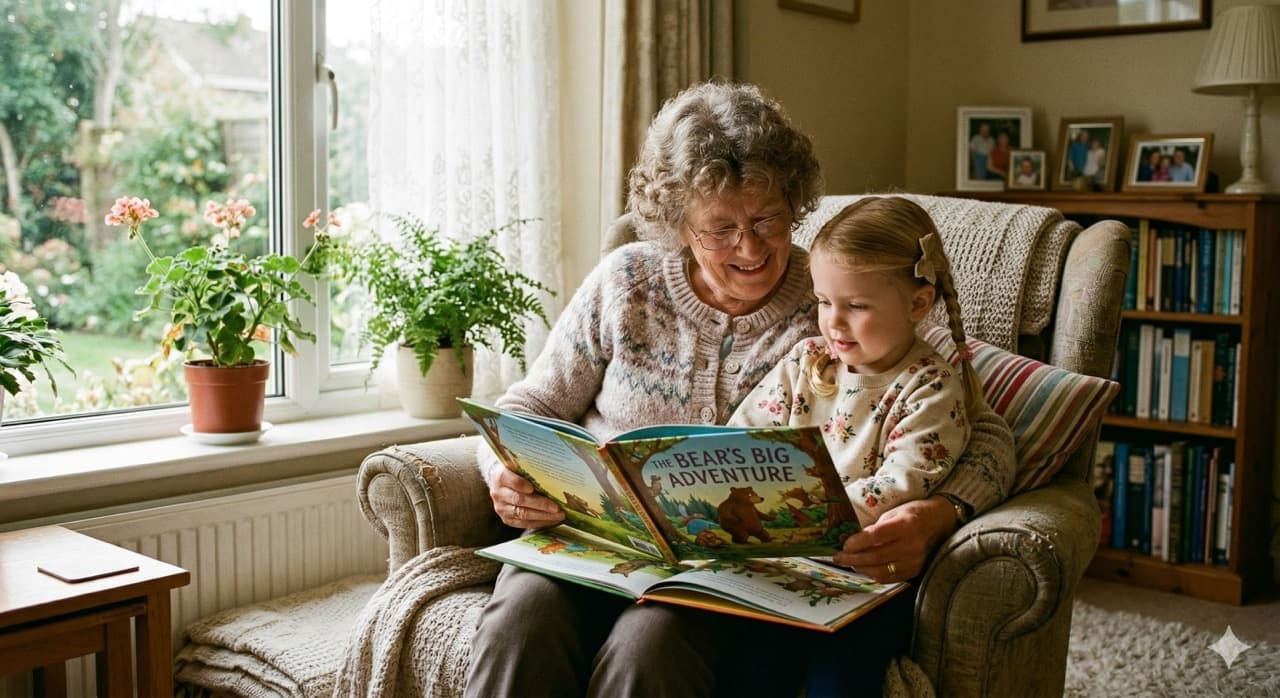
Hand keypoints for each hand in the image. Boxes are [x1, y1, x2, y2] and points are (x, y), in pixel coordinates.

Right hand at [488, 466, 564, 528]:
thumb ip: (532, 470)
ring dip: (543, 516)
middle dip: (540, 504)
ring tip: (559, 515)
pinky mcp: (507, 519)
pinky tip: (552, 519)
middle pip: (519, 500)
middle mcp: (498, 493)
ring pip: (523, 514)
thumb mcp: (520, 466)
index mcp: (501, 476)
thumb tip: (555, 477)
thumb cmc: (517, 472)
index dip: (522, 485)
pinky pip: (524, 523)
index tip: (534, 488)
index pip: (512, 481)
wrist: (502, 483)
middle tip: (557, 507)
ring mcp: (501, 508)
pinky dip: (540, 522)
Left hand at [832, 496, 958, 582]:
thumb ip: (876, 528)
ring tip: (849, 563)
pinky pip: (890, 578)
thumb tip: (854, 541)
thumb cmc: (915, 513)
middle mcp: (912, 545)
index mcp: (905, 525)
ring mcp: (915, 561)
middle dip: (853, 559)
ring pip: (881, 571)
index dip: (857, 543)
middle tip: (839, 558)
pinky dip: (874, 574)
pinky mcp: (915, 571)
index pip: (875, 537)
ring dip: (861, 568)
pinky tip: (865, 569)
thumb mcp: (894, 512)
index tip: (844, 545)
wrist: (941, 522)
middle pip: (875, 557)